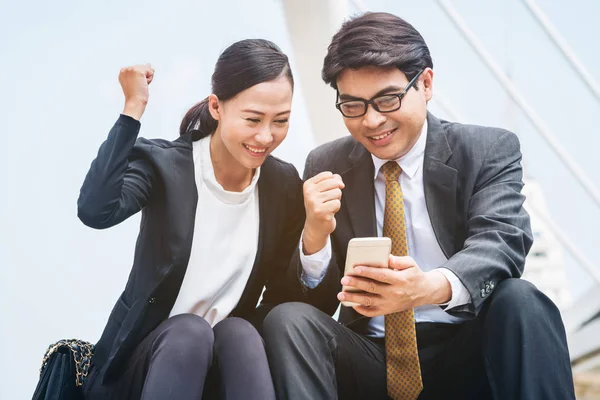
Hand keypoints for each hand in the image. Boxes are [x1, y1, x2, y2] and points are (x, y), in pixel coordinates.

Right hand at [118, 64, 154, 119]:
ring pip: (147, 69)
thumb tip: (149, 64)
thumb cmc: (136, 95)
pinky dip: (150, 79)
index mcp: (122, 72)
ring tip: (140, 86)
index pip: (138, 69)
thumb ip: (141, 72)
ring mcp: (131, 69)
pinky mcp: (138, 71)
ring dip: (147, 78)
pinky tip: (144, 84)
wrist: (135, 102)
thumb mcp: (137, 81)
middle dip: (144, 77)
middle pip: (143, 67)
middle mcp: (125, 69)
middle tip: (138, 86)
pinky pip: (150, 71)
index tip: (135, 86)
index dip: (140, 78)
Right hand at [302, 172, 344, 254]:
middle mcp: (309, 193)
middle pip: (334, 183)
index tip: (325, 192)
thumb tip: (341, 184)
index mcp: (308, 185)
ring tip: (328, 206)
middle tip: (328, 200)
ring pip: (337, 193)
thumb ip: (333, 180)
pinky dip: (336, 208)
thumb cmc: (321, 205)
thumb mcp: (323, 190)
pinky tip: (329, 212)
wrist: (315, 226)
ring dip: (336, 200)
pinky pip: (337, 203)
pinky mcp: (321, 212)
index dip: (333, 183)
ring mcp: (314, 203)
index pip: (328, 175)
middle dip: (335, 191)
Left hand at [337, 256, 451, 316]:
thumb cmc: (415, 275)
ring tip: (341, 294)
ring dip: (354, 298)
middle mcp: (394, 293)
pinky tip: (352, 304)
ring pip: (369, 302)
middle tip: (344, 279)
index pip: (381, 275)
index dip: (368, 272)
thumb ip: (397, 260)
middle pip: (372, 288)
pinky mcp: (388, 310)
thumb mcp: (410, 263)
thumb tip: (385, 257)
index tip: (356, 268)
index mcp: (400, 280)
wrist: (425, 292)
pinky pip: (372, 313)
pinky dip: (361, 310)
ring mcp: (390, 304)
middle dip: (356, 284)